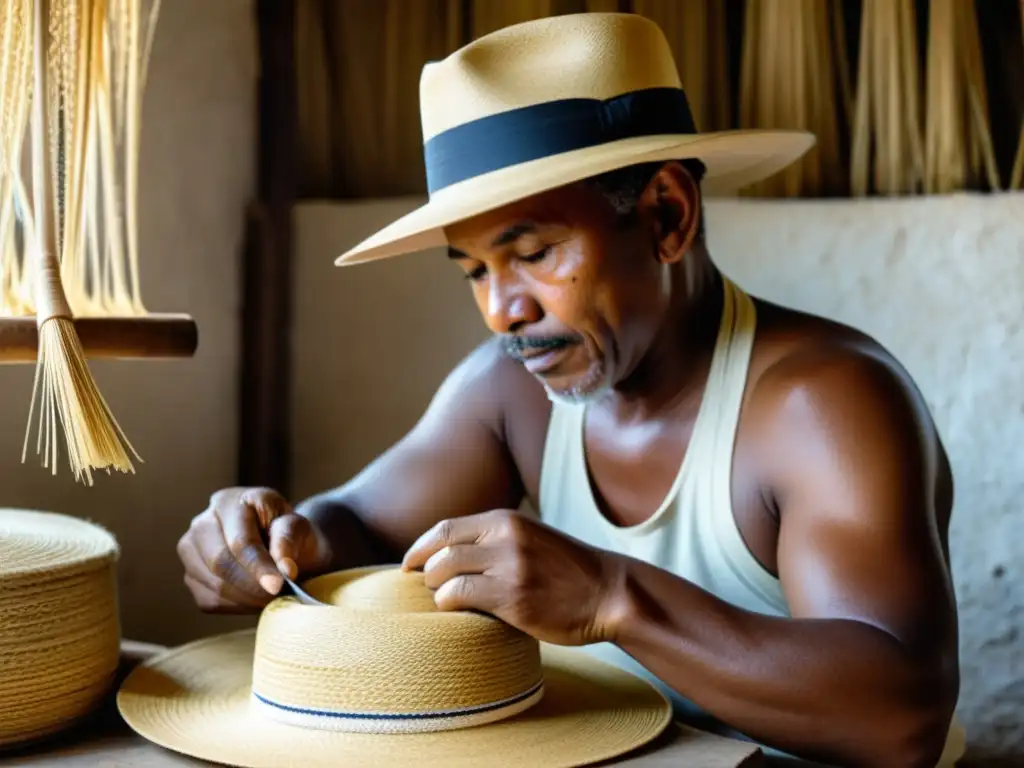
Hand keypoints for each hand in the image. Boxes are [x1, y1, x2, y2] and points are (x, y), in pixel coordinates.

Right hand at [177, 487, 331, 613]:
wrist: (278, 545)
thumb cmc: (289, 533)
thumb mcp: (298, 527)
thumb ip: (289, 541)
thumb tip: (285, 569)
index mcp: (230, 502)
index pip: (239, 540)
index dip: (258, 566)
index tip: (278, 585)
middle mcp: (202, 523)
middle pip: (219, 563)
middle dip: (252, 586)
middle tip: (278, 596)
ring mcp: (191, 550)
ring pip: (214, 585)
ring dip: (247, 598)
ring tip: (271, 597)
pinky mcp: (190, 576)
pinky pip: (210, 600)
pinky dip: (237, 606)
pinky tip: (255, 599)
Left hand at [401, 509, 625, 645]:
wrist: (609, 592)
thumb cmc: (567, 571)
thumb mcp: (531, 538)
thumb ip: (495, 540)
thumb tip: (448, 554)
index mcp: (507, 520)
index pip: (446, 528)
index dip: (421, 547)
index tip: (409, 564)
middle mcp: (505, 537)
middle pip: (441, 550)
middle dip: (425, 571)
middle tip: (426, 588)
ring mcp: (509, 567)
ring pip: (445, 573)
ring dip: (436, 589)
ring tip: (444, 600)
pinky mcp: (513, 597)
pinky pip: (460, 596)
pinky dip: (448, 604)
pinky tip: (455, 611)